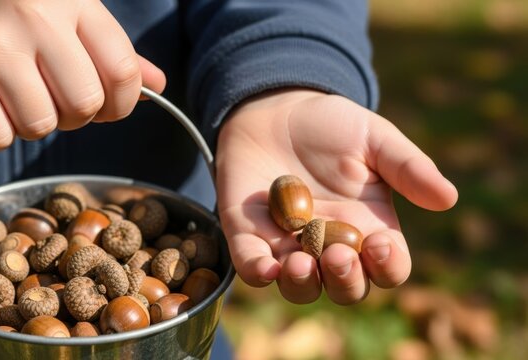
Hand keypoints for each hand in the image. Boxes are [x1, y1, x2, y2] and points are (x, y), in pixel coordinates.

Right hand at [0, 0, 165, 149]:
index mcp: (75, 2)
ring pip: (41, 125)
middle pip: (84, 105)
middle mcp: (35, 16)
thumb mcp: (72, 22)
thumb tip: (157, 85)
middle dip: (75, 117)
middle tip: (54, 100)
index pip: (122, 72)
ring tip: (20, 99)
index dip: (121, 105)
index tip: (105, 106)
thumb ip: (115, 54)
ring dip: (35, 125)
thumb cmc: (20, 23)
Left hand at [216, 89, 457, 304]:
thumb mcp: (375, 138)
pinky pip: (251, 267)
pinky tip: (266, 267)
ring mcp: (288, 246)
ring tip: (301, 261)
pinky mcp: (249, 236)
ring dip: (303, 284)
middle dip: (345, 281)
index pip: (388, 267)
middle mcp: (330, 245)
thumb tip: (448, 198)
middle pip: (345, 288)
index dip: (388, 267)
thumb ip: (408, 167)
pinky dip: (258, 273)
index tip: (380, 245)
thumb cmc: (331, 125)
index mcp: (369, 228)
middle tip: (339, 254)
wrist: (275, 108)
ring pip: (300, 288)